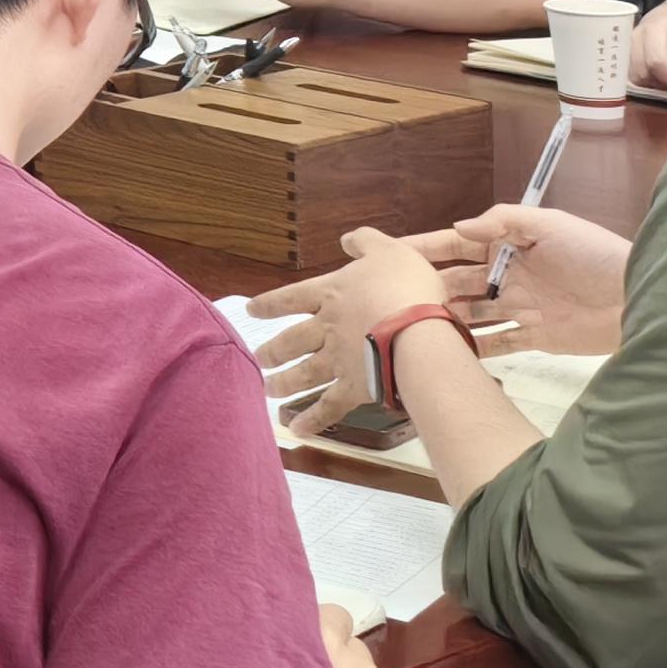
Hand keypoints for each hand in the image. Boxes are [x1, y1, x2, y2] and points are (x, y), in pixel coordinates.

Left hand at [247, 228, 451, 443]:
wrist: (416, 330)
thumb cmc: (406, 287)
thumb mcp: (389, 250)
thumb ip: (366, 243)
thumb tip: (348, 238)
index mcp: (331, 294)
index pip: (291, 297)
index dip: (270, 304)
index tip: (250, 311)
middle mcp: (326, 327)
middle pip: (291, 340)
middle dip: (272, 350)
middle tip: (258, 358)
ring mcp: (338, 359)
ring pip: (303, 373)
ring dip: (284, 382)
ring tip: (268, 389)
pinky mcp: (355, 387)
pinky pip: (329, 406)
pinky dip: (313, 419)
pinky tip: (297, 429)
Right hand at [414, 204, 626, 354]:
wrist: (640, 299)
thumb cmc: (596, 255)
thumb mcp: (551, 225)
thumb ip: (504, 221)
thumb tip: (458, 227)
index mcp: (510, 246)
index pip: (457, 245)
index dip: (424, 248)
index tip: (389, 253)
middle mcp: (510, 276)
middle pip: (459, 281)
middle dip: (428, 287)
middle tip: (393, 298)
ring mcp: (521, 308)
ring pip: (473, 314)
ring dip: (448, 318)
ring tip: (415, 327)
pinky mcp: (536, 338)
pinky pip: (499, 344)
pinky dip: (477, 349)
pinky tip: (451, 353)